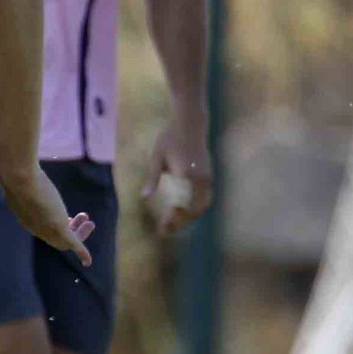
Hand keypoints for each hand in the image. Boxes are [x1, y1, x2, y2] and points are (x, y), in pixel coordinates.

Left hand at [0, 163, 95, 266]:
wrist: (18, 177)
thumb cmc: (19, 172)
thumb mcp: (22, 177)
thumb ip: (24, 176)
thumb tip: (18, 162)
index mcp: (26, 217)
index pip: (43, 227)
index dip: (57, 223)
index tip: (69, 216)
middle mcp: (35, 227)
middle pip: (54, 236)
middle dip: (71, 229)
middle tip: (84, 217)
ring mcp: (46, 229)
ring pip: (66, 240)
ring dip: (80, 234)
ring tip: (90, 222)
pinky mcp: (58, 228)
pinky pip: (73, 245)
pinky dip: (82, 253)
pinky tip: (88, 261)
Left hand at [141, 118, 213, 234]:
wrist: (190, 123)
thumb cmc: (170, 138)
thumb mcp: (157, 157)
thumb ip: (152, 178)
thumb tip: (144, 197)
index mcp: (189, 176)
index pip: (184, 205)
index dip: (173, 219)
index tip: (162, 227)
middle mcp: (202, 179)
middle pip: (196, 210)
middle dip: (181, 222)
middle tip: (164, 230)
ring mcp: (207, 178)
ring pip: (202, 205)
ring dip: (188, 216)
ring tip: (170, 223)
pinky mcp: (207, 176)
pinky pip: (202, 198)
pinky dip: (192, 208)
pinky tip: (178, 210)